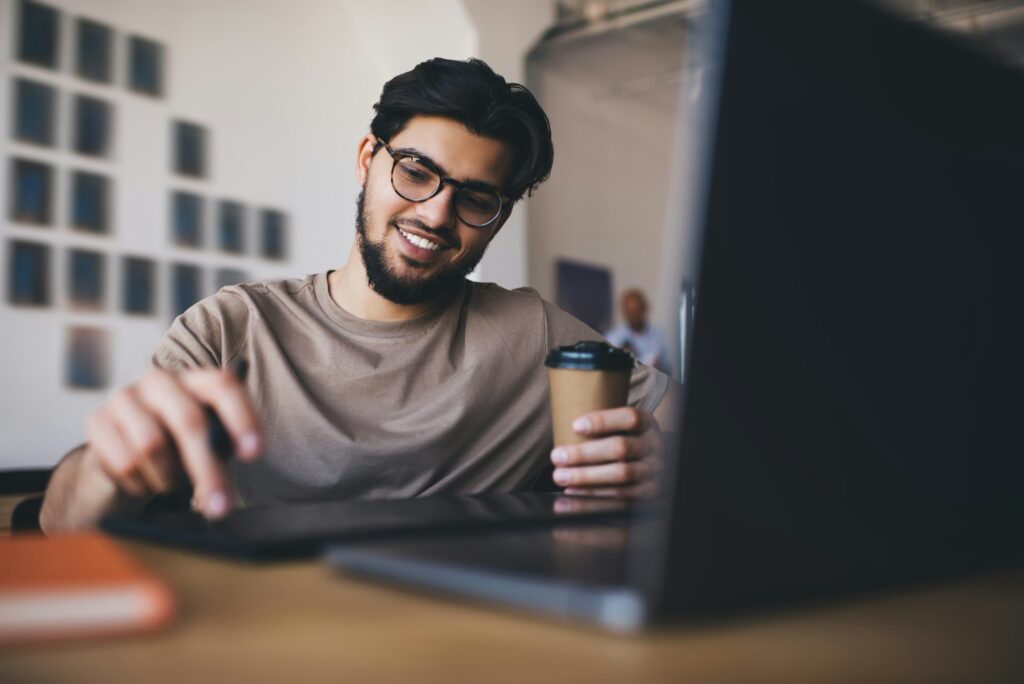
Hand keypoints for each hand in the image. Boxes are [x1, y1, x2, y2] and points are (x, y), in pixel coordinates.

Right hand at [82, 367, 261, 518]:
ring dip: (167, 478)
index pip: (223, 386)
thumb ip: (222, 446)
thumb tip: (236, 464)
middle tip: (220, 507)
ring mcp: (125, 397)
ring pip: (152, 445)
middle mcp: (160, 381)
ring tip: (171, 485)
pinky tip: (144, 483)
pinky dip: (140, 484)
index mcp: (196, 381)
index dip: (241, 418)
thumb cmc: (177, 450)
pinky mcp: (97, 420)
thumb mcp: (208, 444)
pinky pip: (123, 461)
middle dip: (207, 469)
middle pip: (189, 420)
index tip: (254, 454)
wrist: (120, 459)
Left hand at [549, 407, 663, 497]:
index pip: (629, 418)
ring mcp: (654, 472)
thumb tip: (563, 431)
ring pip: (619, 474)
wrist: (661, 467)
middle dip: (584, 453)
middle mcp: (654, 447)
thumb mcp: (628, 429)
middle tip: (557, 456)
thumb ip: (605, 428)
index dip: (602, 421)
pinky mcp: (649, 494)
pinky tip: (573, 492)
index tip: (574, 425)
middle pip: (620, 448)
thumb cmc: (632, 443)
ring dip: (585, 477)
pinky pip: (621, 497)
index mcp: (648, 425)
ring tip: (560, 476)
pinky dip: (594, 497)